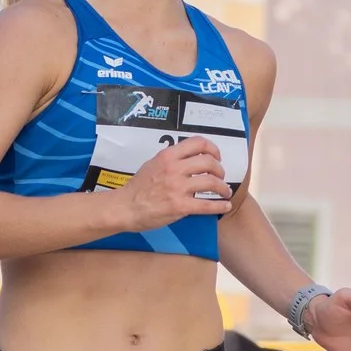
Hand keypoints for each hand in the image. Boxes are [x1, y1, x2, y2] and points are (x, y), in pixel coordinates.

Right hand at [114, 136, 230, 231]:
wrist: (125, 207)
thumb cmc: (138, 187)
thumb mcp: (153, 164)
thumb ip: (171, 160)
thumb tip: (189, 159)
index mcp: (168, 156)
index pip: (198, 143)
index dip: (213, 149)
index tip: (216, 157)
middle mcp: (174, 168)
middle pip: (208, 162)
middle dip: (219, 169)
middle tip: (220, 176)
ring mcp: (178, 188)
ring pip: (211, 182)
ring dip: (223, 187)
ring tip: (224, 191)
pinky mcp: (180, 206)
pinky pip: (206, 205)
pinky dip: (220, 206)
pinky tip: (225, 206)